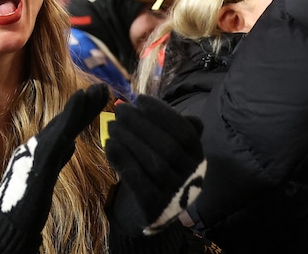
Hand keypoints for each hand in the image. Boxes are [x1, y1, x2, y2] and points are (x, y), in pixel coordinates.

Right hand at [0, 83, 108, 253]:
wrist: (5, 226)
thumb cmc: (22, 209)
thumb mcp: (44, 180)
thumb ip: (57, 160)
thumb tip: (71, 144)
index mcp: (40, 152)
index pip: (66, 128)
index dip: (82, 112)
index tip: (98, 96)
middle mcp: (36, 147)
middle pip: (66, 121)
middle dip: (86, 104)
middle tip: (104, 87)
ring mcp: (36, 152)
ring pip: (63, 124)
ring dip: (82, 105)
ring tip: (99, 90)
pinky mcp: (39, 161)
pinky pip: (58, 134)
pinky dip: (70, 115)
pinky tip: (81, 99)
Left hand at [105, 95, 206, 236]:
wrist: (153, 209)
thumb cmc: (159, 167)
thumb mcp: (170, 146)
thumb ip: (166, 126)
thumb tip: (148, 104)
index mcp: (198, 156)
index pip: (185, 131)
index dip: (162, 113)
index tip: (140, 99)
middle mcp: (192, 176)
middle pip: (167, 146)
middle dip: (140, 123)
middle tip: (120, 110)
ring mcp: (175, 194)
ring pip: (154, 163)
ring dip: (129, 140)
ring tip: (112, 125)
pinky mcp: (155, 208)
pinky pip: (138, 181)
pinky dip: (123, 160)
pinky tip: (109, 145)